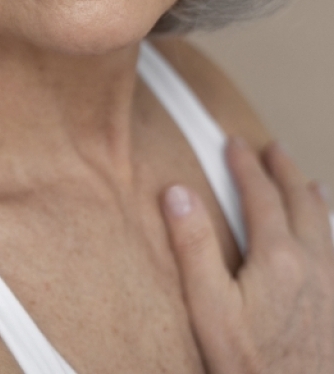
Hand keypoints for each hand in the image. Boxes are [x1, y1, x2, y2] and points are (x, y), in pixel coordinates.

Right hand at [161, 138, 333, 373]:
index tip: (234, 142)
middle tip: (273, 149)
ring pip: (329, 226)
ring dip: (314, 197)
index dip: (245, 166)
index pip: (260, 196)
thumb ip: (193, 245)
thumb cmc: (248, 362)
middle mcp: (315, 263)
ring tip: (308, 182)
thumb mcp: (208, 306)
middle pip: (302, 202)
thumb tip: (177, 192)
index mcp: (277, 257)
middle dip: (284, 171)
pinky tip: (331, 238)